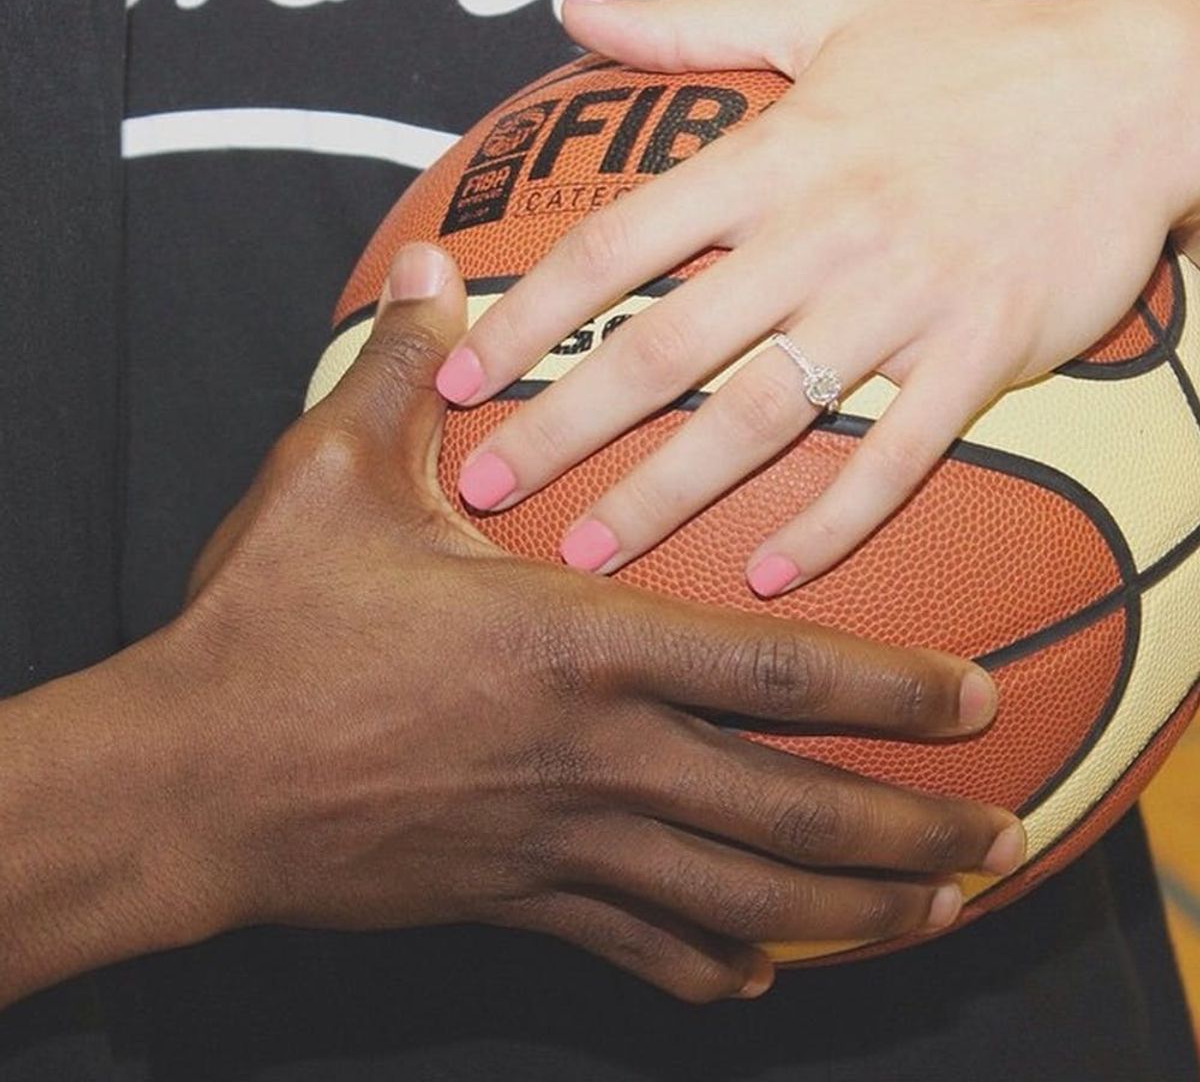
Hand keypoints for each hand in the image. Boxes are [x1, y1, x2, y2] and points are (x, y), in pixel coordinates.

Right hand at [165, 244, 1021, 1003]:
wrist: (186, 778)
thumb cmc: (263, 623)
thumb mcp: (329, 475)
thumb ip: (406, 373)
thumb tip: (434, 271)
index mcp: (571, 643)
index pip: (772, 671)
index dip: (887, 685)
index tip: (971, 695)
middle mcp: (589, 756)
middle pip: (786, 813)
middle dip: (908, 830)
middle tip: (999, 833)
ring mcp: (555, 843)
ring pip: (734, 902)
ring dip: (844, 912)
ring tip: (929, 912)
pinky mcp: (509, 899)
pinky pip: (635, 949)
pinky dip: (706, 967)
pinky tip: (756, 978)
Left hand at [437, 0, 1199, 593]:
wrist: (1146, 87)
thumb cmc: (975, 53)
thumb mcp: (826, 15)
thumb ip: (690, 25)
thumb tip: (576, 10)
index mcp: (773, 154)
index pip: (614, 245)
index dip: (524, 314)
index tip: (456, 374)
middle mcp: (822, 232)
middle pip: (661, 348)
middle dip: (562, 427)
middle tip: (482, 490)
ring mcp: (903, 301)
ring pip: (760, 417)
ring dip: (667, 495)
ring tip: (589, 555)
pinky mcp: (982, 354)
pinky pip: (895, 458)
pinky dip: (831, 522)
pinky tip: (767, 579)